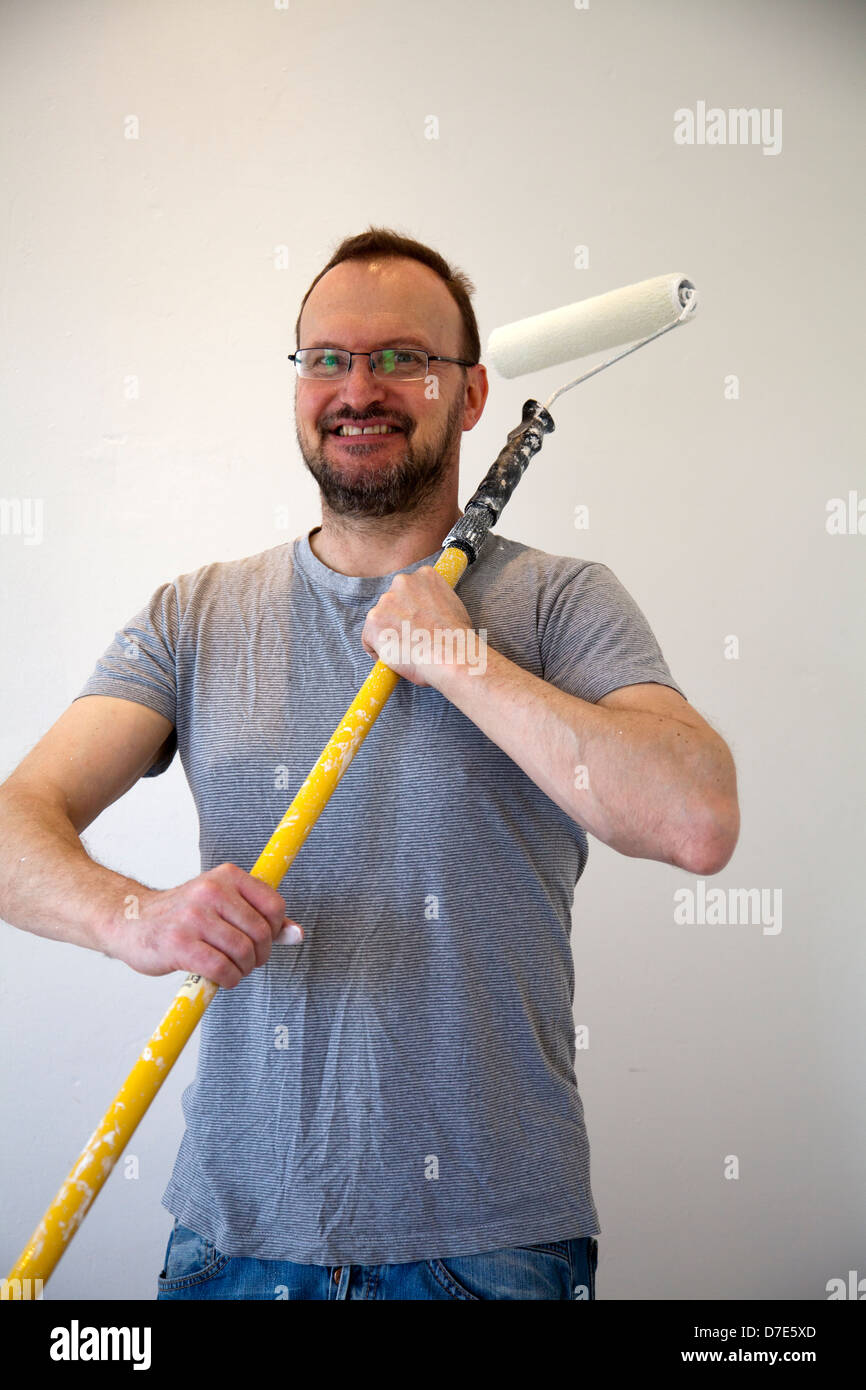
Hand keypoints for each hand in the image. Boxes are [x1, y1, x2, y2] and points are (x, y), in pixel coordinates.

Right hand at [108, 862, 303, 987]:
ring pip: (243, 952)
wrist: (131, 921)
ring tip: (232, 969)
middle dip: (259, 955)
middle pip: (261, 933)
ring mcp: (194, 917)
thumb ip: (260, 917)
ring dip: (243, 970)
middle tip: (246, 961)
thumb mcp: (223, 905)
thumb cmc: (183, 916)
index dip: (275, 931)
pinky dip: (228, 979)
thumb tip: (297, 934)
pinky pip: (221, 968)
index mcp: (226, 877)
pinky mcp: (179, 944)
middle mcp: (211, 892)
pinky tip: (220, 978)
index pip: (274, 906)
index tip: (261, 940)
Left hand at [361, 567, 479, 687]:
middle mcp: (402, 582)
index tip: (417, 622)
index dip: (412, 609)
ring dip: (388, 635)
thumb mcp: (454, 606)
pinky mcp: (373, 621)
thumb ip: (436, 602)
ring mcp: (385, 601)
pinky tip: (396, 657)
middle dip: (397, 619)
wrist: (449, 655)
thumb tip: (429, 613)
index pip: (409, 589)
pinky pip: (369, 639)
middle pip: (392, 602)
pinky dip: (378, 651)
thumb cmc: (457, 638)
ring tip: (407, 650)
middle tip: (412, 638)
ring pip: (380, 621)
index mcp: (424, 575)